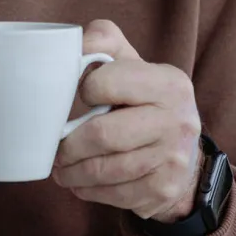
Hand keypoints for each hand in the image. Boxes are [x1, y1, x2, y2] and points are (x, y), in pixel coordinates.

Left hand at [52, 21, 202, 222]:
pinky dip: (89, 191)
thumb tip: (71, 44)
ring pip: (106, 170)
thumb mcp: (130, 62)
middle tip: (54, 147)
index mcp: (169, 82)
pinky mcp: (164, 189)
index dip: (84, 90)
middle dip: (69, 145)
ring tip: (60, 167)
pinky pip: (115, 194)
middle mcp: (178, 120)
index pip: (108, 83)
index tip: (77, 96)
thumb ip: (102, 41)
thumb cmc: (142, 98)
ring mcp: (174, 159)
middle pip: (103, 135)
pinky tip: (80, 183)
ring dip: (72, 172)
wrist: (181, 149)